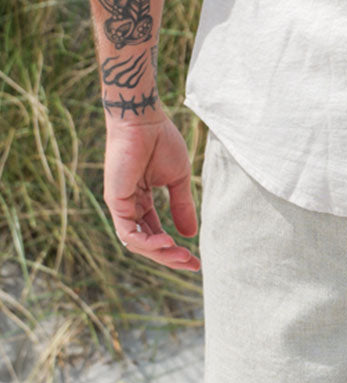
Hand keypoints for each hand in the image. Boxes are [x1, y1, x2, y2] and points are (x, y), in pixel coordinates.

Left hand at [104, 113, 200, 270]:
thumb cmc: (159, 140)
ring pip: (138, 243)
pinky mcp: (115, 201)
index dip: (174, 250)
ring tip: (182, 256)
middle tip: (192, 264)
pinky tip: (167, 242)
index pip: (156, 234)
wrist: (143, 118)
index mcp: (141, 200)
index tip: (195, 261)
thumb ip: (182, 207)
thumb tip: (190, 235)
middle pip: (148, 243)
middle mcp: (129, 205)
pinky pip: (129, 233)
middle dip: (170, 257)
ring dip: (161, 254)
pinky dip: (148, 243)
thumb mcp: (178, 181)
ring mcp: (120, 204)